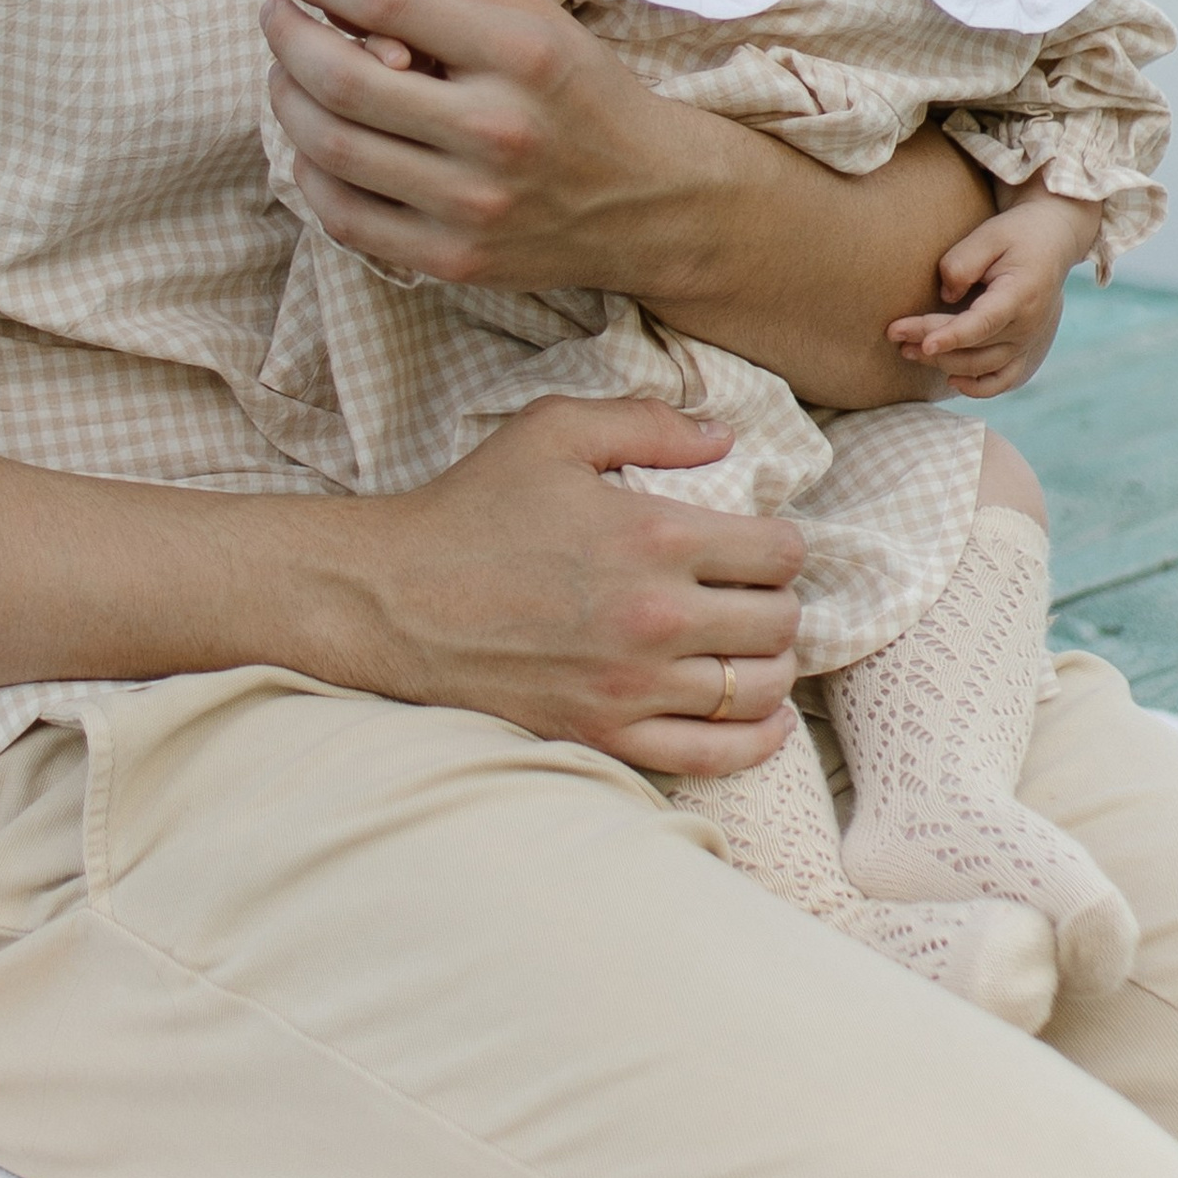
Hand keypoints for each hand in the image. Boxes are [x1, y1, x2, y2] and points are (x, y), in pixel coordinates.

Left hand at [265, 0, 689, 294]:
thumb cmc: (578, 91)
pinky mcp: (453, 260)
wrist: (651, 200)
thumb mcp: (532, 17)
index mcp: (519, 55)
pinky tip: (314, 141)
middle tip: (274, 16)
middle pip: (343, 80)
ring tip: (285, 75)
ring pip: (331, 149)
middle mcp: (495, 130)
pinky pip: (345, 217)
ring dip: (287, 100)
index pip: (388, 3)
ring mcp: (471, 205)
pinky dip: (311, 172)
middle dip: (287, 38)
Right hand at [345, 396, 804, 775]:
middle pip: (778, 623)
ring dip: (773, 668)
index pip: (777, 553)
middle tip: (758, 593)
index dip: (784, 544)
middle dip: (781, 603)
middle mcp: (656, 616)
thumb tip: (724, 435)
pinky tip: (762, 718)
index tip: (767, 543)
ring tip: (756, 648)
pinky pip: (713, 755)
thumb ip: (648, 423)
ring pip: (756, 690)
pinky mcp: (604, 733)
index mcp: (654, 535)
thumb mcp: (553, 431)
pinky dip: (754, 740)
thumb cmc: (471, 507)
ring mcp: (632, 685)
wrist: (392, 597)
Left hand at [887, 185, 1089, 396]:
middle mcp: (1028, 327)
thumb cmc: (1015, 235)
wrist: (1052, 243)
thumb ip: (963, 263)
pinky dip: (978, 387)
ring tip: (907, 350)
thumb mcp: (989, 235)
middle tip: (893, 332)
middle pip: (974, 347)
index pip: (984, 323)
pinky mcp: (1025, 351)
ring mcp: (1028, 343)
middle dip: (930, 343)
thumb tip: (946, 295)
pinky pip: (1003, 381)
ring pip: (982, 368)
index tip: (924, 342)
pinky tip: (951, 380)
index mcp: (1021, 295)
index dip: (952, 335)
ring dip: (944, 363)